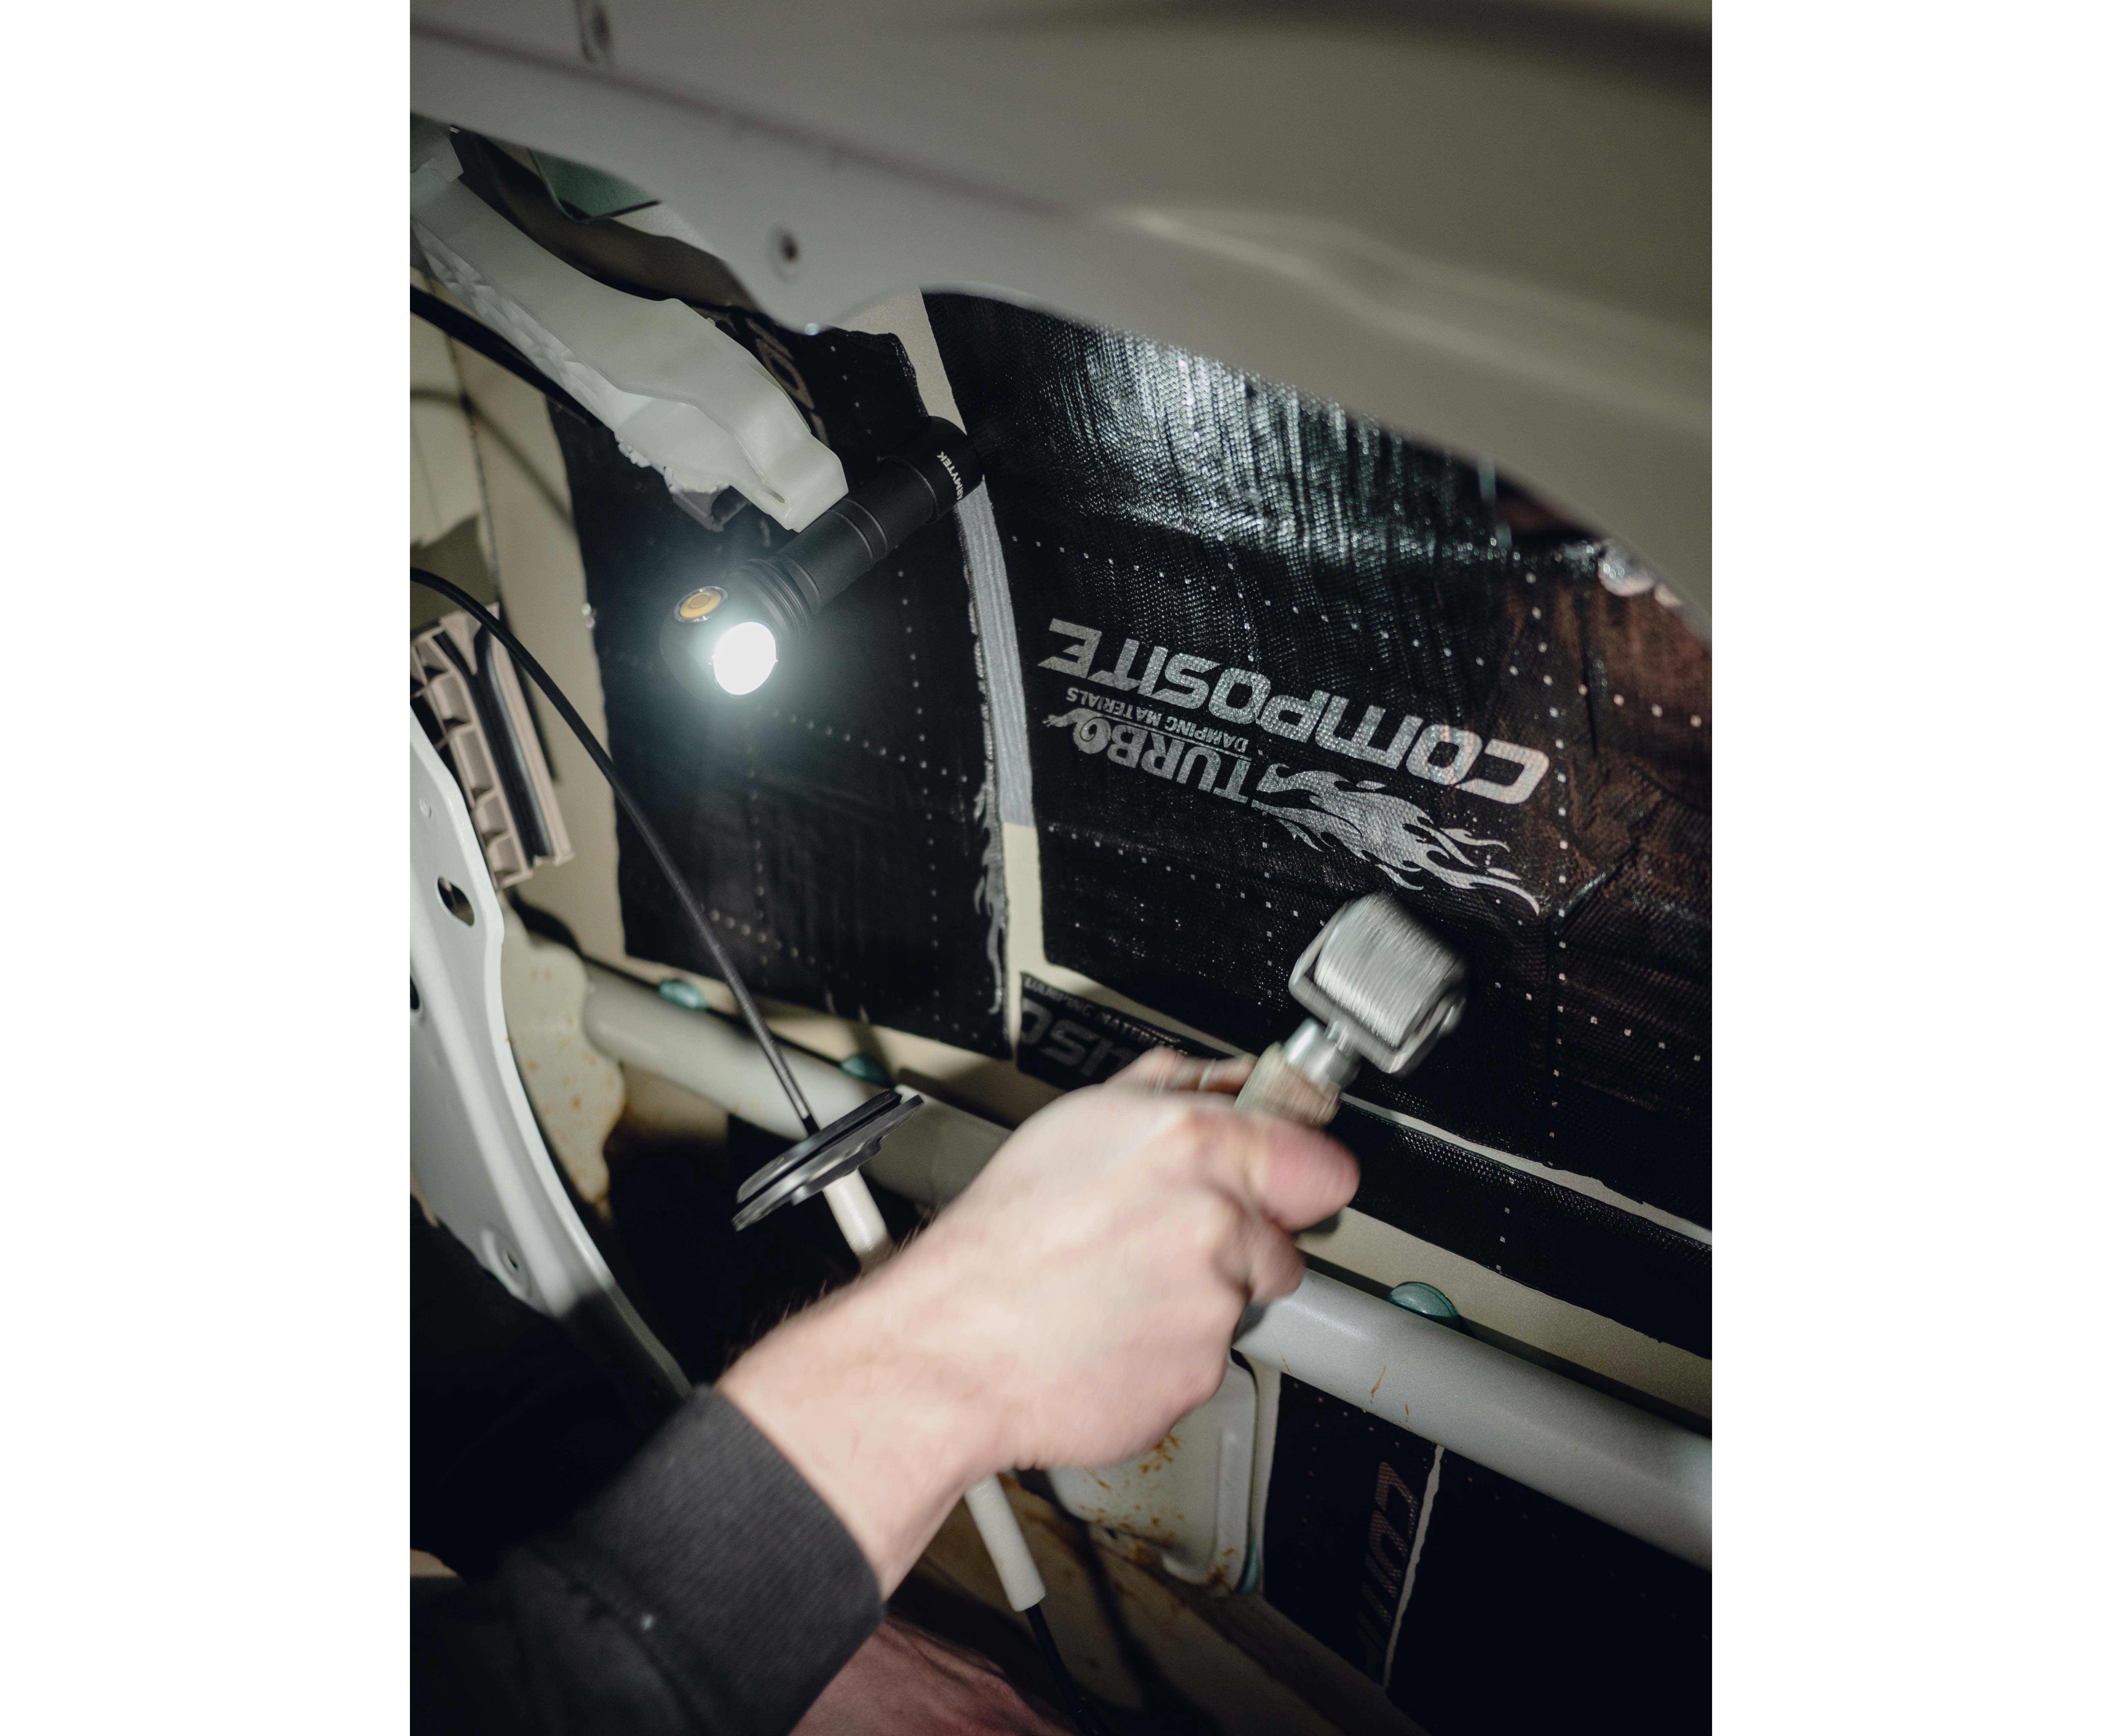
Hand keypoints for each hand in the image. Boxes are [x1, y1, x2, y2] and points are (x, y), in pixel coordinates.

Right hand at [719, 1052, 1358, 1591]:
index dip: (1300, 1173)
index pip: (1322, 1162)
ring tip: (1121, 1287)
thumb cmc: (999, 1237)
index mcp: (1192, 1143)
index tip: (1286, 1181)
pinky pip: (1208, 1356)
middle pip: (1285, 1239)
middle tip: (1167, 1243)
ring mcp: (1213, 1303)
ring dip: (1200, 1296)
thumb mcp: (1076, 1119)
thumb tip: (1226, 1079)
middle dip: (1240, 1241)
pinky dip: (1171, 1348)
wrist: (951, 1345)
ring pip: (1242, 1299)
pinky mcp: (1201, 1372)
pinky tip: (1114, 1329)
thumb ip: (1169, 1088)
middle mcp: (1216, 1220)